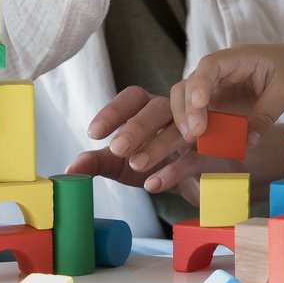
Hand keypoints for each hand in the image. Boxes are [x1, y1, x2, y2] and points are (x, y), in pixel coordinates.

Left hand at [68, 85, 213, 197]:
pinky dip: (174, 171)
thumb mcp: (122, 164)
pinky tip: (154, 184)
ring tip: (136, 166)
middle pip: (158, 108)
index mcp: (152, 108)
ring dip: (157, 147)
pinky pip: (195, 158)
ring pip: (180, 131)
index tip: (93, 133)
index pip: (134, 97)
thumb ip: (97, 162)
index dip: (114, 110)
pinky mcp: (213, 156)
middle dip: (136, 127)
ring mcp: (198, 133)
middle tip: (117, 149)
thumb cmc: (158, 164)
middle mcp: (176, 114)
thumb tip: (69, 170)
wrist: (199, 185)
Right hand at [171, 44, 283, 149]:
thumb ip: (266, 115)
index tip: (199, 104)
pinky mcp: (216, 101)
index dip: (200, 84)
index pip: (210, 65)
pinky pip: (198, 112)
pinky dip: (194, 125)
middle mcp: (219, 70)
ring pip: (186, 98)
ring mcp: (214, 86)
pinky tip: (198, 142)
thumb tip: (249, 142)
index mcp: (237, 58)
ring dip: (185, 118)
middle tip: (193, 134)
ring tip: (192, 139)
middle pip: (189, 83)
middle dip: (186, 108)